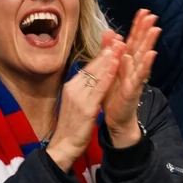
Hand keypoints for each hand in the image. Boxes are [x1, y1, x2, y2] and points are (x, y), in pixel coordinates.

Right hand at [46, 34, 119, 170]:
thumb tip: (93, 76)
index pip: (89, 66)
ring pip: (96, 74)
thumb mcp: (78, 102)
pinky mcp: (85, 108)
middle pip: (92, 67)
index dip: (102, 54)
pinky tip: (115, 67)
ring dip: (109, 59)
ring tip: (119, 46)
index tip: (112, 41)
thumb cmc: (72, 125)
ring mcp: (78, 97)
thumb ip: (85, 88)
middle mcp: (73, 88)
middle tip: (118, 37)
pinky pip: (98, 89)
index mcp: (72, 86)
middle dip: (107, 51)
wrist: (63, 146)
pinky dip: (107, 76)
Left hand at [103, 11, 160, 147]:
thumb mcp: (109, 69)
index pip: (132, 41)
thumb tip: (111, 31)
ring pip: (142, 59)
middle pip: (140, 46)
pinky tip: (151, 54)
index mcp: (127, 63)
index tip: (143, 11)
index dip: (138, 26)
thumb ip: (109, 51)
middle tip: (153, 15)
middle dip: (146, 31)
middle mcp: (134, 69)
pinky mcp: (133, 91)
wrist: (116, 118)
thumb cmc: (114, 94)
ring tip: (155, 30)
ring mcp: (135, 79)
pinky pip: (139, 77)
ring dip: (149, 44)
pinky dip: (145, 65)